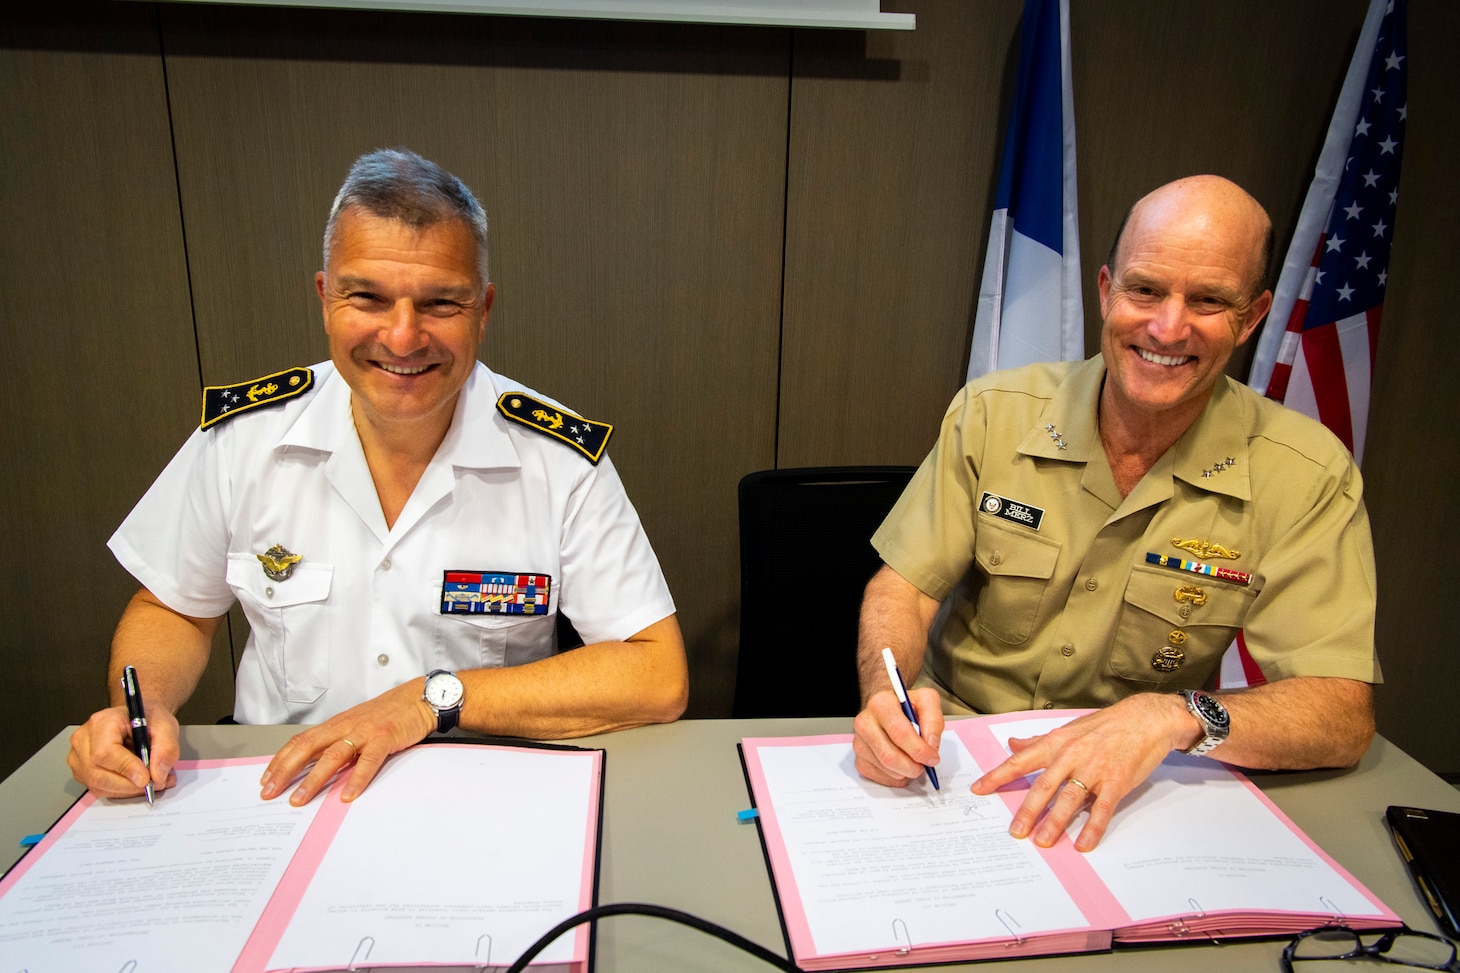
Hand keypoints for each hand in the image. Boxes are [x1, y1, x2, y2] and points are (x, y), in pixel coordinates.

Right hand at [67, 704, 179, 797]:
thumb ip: (166, 749)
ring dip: (129, 790)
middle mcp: (84, 739)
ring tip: (152, 782)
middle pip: (98, 774)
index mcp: (102, 722)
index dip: (126, 769)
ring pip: (99, 786)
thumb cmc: (148, 719)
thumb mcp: (166, 726)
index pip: (105, 753)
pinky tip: (138, 783)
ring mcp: (79, 757)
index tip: (146, 778)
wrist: (140, 719)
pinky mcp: (82, 771)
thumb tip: (157, 775)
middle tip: (156, 783)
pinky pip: (100, 789)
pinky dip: (122, 791)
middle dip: (130, 785)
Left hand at [260, 679, 435, 805]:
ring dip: (313, 780)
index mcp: (336, 724)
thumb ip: (339, 742)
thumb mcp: (357, 724)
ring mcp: (364, 732)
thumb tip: (318, 765)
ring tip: (300, 800)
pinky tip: (348, 795)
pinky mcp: (384, 737)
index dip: (280, 760)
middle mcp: (345, 726)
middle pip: (307, 748)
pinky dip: (356, 778)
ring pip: (332, 756)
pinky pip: (368, 761)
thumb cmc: (389, 713)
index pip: (300, 741)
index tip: (266, 779)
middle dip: (285, 771)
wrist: (418, 697)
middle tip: (270, 792)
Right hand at [852, 687, 943, 785]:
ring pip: (887, 769)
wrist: (888, 709)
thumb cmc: (907, 706)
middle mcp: (864, 723)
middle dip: (913, 766)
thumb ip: (933, 720)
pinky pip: (882, 778)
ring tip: (914, 760)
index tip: (932, 757)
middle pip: (889, 756)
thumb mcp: (926, 701)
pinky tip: (902, 765)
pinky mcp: (859, 760)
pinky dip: (897, 777)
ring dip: (906, 772)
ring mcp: (859, 743)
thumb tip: (930, 745)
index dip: (919, 750)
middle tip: (925, 765)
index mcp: (880, 704)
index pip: (899, 733)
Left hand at [969, 694, 1194, 850]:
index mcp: (1056, 743)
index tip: (978, 790)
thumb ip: (1039, 741)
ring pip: (1069, 800)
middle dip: (1027, 810)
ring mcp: (1095, 770)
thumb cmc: (1105, 725)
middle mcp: (1071, 756)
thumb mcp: (1068, 729)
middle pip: (1043, 786)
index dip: (997, 776)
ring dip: (1055, 822)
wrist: (1145, 719)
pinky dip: (1092, 828)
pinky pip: (1102, 809)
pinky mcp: (1117, 782)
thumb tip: (1012, 744)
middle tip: (1015, 832)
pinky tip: (1083, 844)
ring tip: (1043, 841)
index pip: (1020, 762)